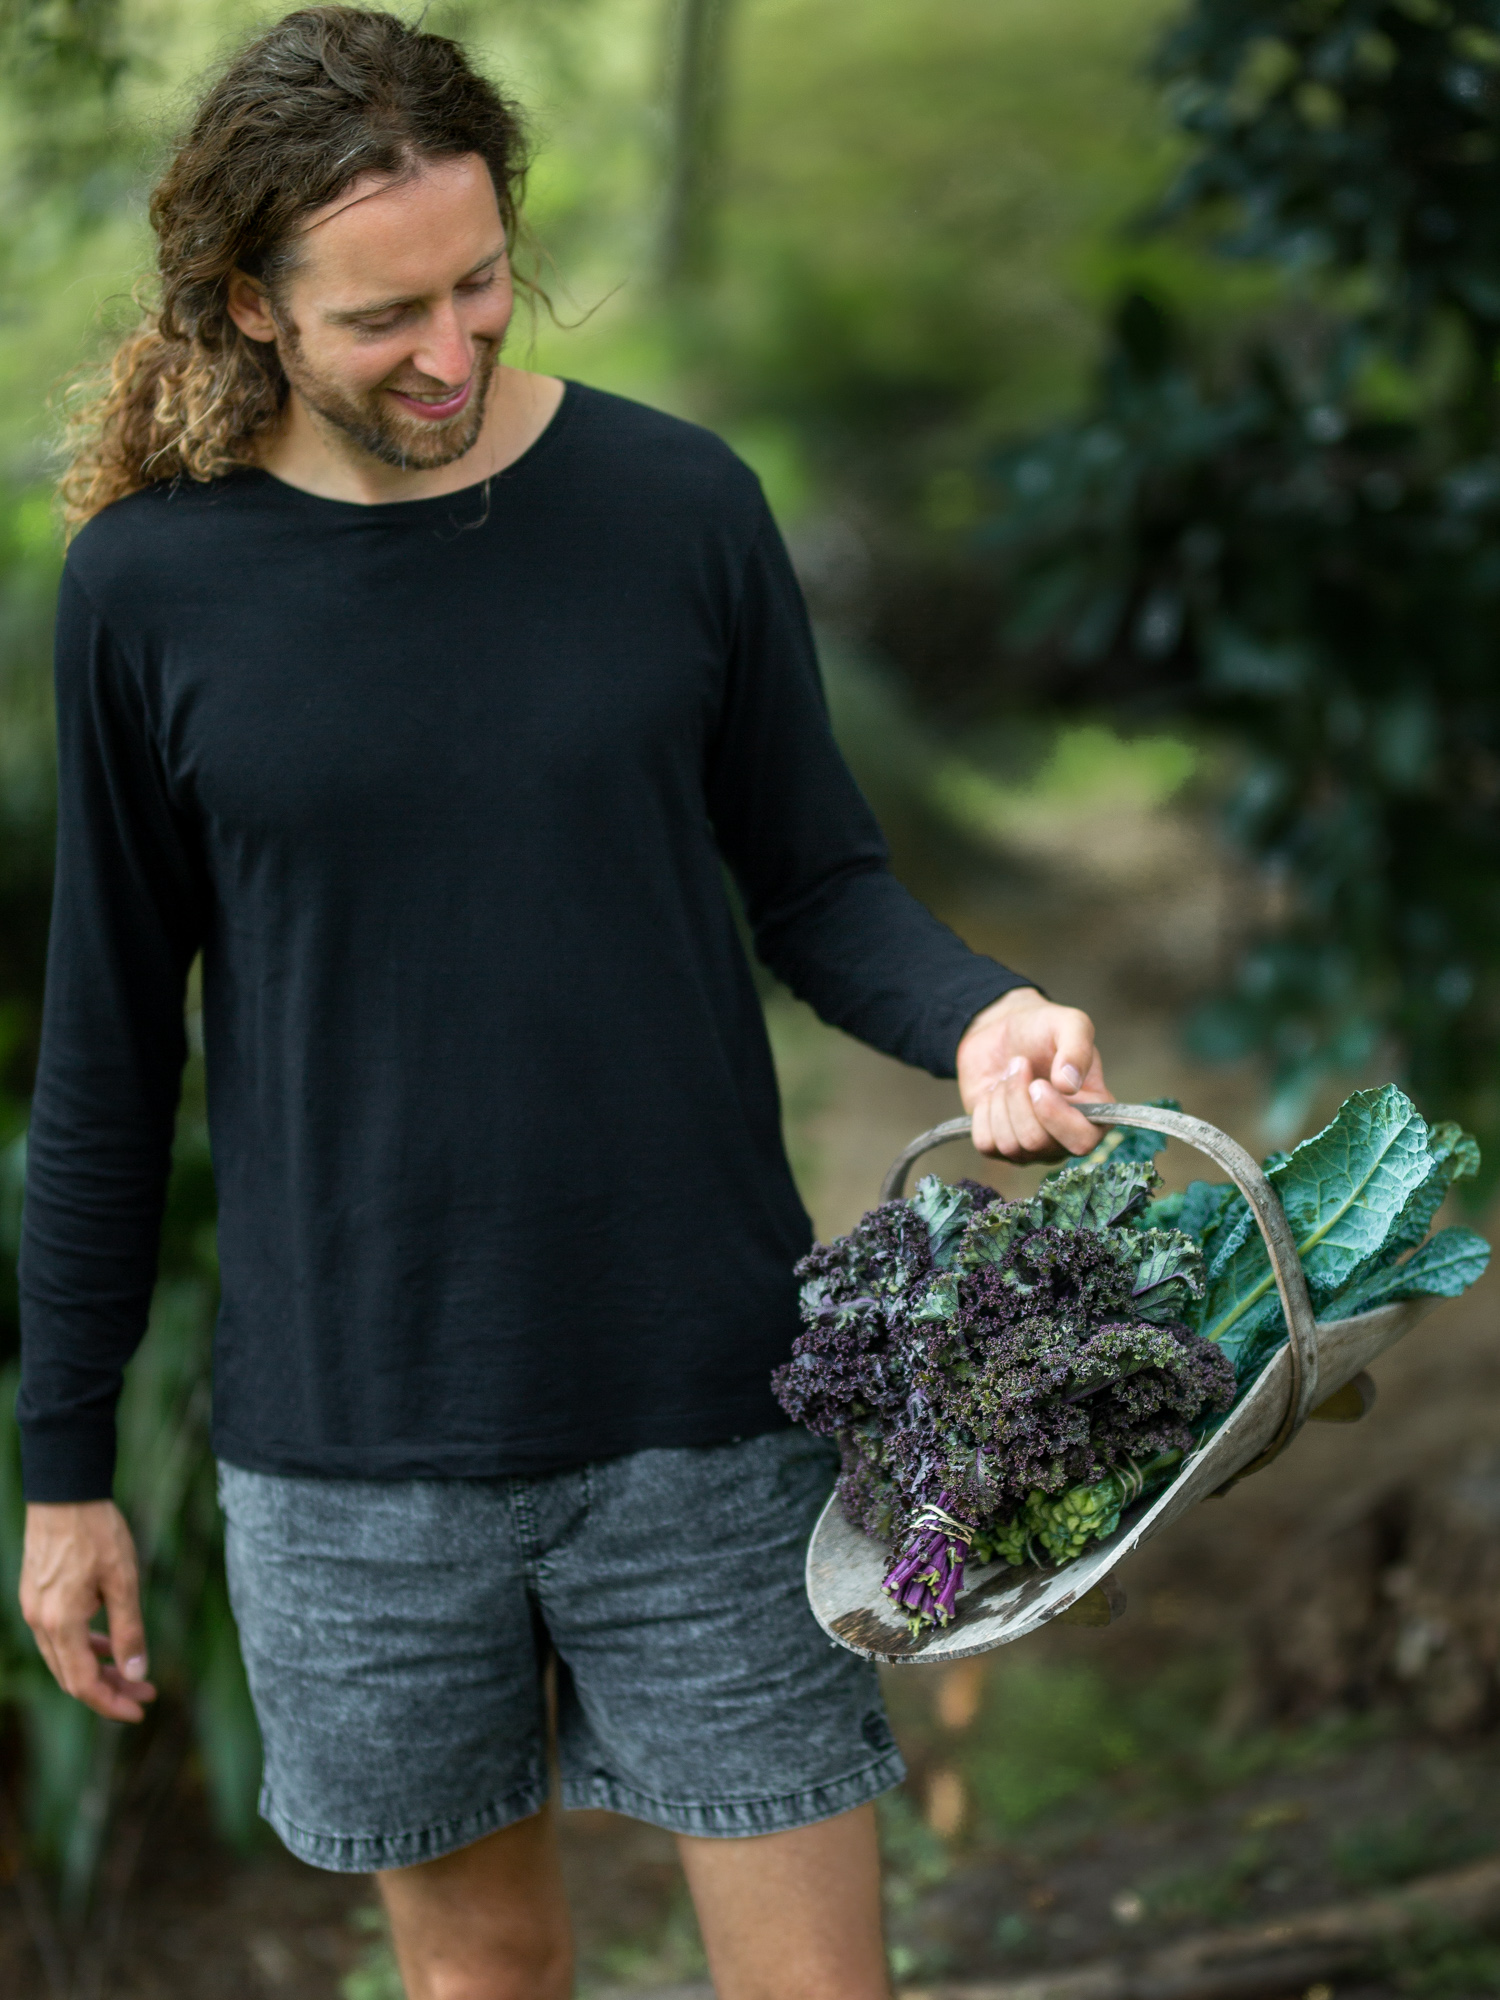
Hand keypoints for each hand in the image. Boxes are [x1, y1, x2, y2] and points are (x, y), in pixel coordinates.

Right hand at [20, 1502, 156, 1722]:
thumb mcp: (123, 1581)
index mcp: (60, 1624)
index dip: (111, 1704)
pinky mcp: (37, 1597)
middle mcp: (40, 1623)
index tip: (140, 1709)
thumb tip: (136, 1673)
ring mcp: (35, 1610)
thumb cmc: (97, 1532)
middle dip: (109, 1691)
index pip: (82, 1684)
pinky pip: (59, 1637)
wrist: (64, 1493)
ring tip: (134, 1673)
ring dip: (98, 1670)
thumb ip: (129, 1630)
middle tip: (145, 1693)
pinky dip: (85, 1647)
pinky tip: (109, 1644)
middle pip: (72, 1676)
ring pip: (65, 1658)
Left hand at [957, 986, 1112, 1162]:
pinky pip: (985, 1143)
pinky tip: (994, 1093)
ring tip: (1009, 1074)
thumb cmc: (1042, 1029)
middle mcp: (1064, 1138)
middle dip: (1019, 1098)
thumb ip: (1078, 1049)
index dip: (1055, 1116)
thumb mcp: (1068, 1023)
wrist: (1001, 1031)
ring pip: (1010, 1144)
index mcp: (1093, 1114)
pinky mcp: (999, 1146)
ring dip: (1002, 1099)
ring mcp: (1031, 1147)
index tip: (1038, 1083)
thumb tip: (1068, 1086)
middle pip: (1037, 1142)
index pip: (1082, 1141)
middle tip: (1019, 1064)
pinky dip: (984, 1112)